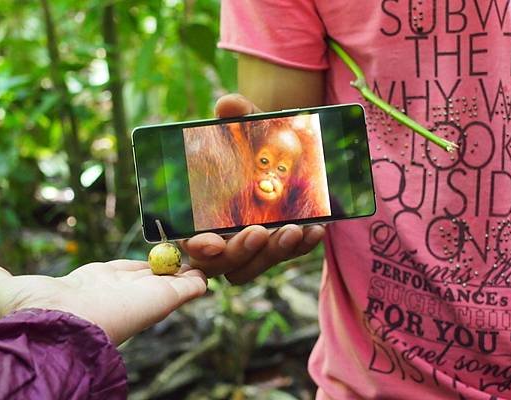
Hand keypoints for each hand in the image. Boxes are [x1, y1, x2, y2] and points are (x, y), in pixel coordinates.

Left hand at [0, 260, 206, 344]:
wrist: (61, 327)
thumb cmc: (35, 310)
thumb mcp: (9, 290)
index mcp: (95, 286)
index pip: (122, 273)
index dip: (136, 266)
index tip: (150, 258)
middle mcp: (122, 292)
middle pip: (151, 277)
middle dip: (166, 267)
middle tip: (183, 256)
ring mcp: (146, 295)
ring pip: (173, 282)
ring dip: (188, 271)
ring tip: (206, 258)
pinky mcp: (164, 297)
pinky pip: (189, 287)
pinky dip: (200, 280)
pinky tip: (209, 272)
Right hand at [178, 94, 325, 284]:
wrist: (291, 151)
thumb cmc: (261, 142)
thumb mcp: (254, 128)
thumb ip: (240, 116)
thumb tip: (227, 104)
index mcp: (205, 213)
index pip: (194, 241)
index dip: (199, 247)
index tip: (211, 242)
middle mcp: (226, 235)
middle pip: (224, 263)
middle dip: (241, 252)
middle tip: (261, 231)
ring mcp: (253, 245)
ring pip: (254, 265)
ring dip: (273, 253)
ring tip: (295, 229)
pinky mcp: (278, 246)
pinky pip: (286, 256)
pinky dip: (301, 248)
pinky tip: (316, 229)